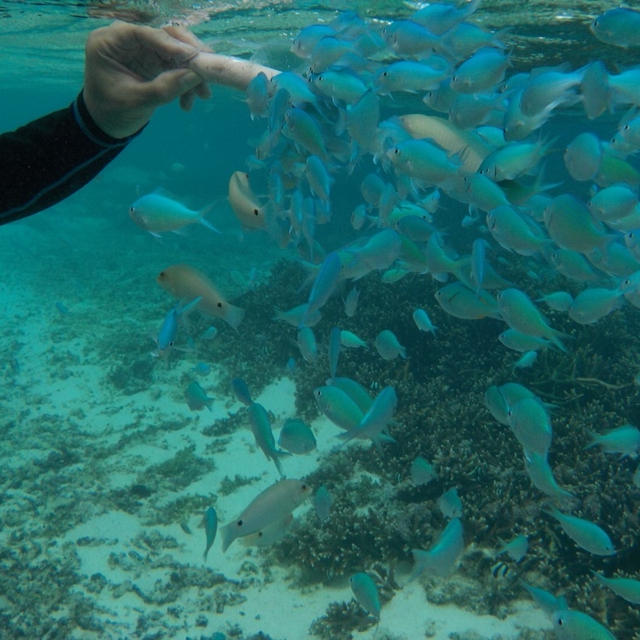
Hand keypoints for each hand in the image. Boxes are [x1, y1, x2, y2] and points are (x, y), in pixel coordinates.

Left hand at [83, 21, 211, 138]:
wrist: (107, 124)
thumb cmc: (112, 112)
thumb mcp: (136, 102)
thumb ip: (163, 88)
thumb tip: (195, 76)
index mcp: (109, 42)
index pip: (143, 34)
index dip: (169, 43)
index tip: (192, 57)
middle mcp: (128, 40)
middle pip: (165, 36)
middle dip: (189, 55)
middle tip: (207, 71)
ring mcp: (144, 49)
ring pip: (177, 50)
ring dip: (193, 71)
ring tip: (203, 95)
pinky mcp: (155, 61)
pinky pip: (178, 65)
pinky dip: (188, 82)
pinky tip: (189, 102)